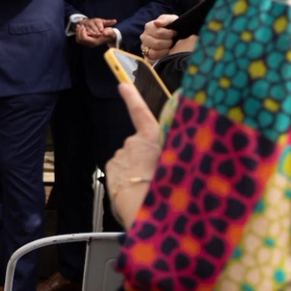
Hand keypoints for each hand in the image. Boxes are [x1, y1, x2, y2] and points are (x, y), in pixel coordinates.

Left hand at [73, 18, 117, 46]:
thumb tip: (104, 33)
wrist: (111, 36)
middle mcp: (91, 44)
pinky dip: (79, 33)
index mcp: (95, 42)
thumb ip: (108, 32)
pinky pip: (80, 39)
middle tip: (80, 25)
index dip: (82, 32)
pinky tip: (80, 28)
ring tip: (79, 25)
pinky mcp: (88, 41)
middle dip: (79, 32)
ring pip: (79, 40)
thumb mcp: (110, 32)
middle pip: (80, 39)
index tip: (83, 26)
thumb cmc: (110, 33)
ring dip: (78, 32)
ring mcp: (89, 43)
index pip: (84, 38)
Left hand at [105, 79, 165, 226]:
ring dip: (136, 169)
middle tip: (156, 175)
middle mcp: (133, 141)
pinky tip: (134, 188)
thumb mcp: (179, 165)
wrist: (140, 206)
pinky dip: (126, 177)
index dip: (131, 97)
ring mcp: (120, 153)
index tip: (122, 85)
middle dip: (145, 157)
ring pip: (130, 159)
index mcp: (152, 137)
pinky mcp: (111, 165)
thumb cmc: (164, 188)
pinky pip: (120, 169)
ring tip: (146, 185)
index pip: (140, 112)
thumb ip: (176, 153)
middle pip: (140, 146)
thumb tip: (173, 152)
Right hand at [139, 13, 179, 62]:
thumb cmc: (173, 28)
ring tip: (169, 48)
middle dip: (168, 43)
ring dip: (165, 51)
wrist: (176, 40)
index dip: (169, 34)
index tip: (175, 33)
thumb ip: (165, 20)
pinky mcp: (146, 58)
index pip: (158, 33)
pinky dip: (160, 58)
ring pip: (153, 53)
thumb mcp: (172, 20)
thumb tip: (157, 23)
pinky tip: (165, 55)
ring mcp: (144, 48)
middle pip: (156, 43)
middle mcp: (144, 37)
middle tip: (172, 42)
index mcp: (149, 27)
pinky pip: (151, 60)